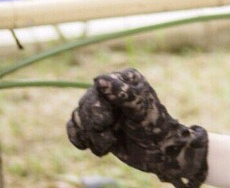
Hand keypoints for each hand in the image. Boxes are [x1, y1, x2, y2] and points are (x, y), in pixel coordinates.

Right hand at [66, 68, 207, 187]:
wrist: (156, 151)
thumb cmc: (152, 126)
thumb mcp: (140, 109)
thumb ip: (122, 94)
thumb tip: (98, 79)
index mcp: (124, 79)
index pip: (98, 88)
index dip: (98, 108)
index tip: (108, 121)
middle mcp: (111, 89)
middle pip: (85, 104)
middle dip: (96, 125)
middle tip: (112, 135)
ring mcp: (102, 107)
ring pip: (79, 117)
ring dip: (92, 136)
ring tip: (111, 142)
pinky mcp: (94, 123)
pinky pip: (73, 126)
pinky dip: (79, 139)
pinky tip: (90, 146)